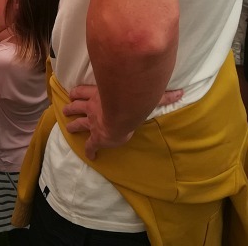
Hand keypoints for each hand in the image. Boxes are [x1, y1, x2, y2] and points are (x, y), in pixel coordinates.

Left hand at [63, 85, 183, 159]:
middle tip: (66, 110)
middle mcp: (92, 107)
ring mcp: (92, 122)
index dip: (78, 92)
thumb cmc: (129, 102)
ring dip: (73, 124)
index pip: (83, 91)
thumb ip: (161, 93)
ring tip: (68, 125)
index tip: (73, 93)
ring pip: (78, 122)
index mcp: (98, 95)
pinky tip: (90, 156)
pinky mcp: (96, 137)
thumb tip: (181, 92)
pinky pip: (90, 145)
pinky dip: (89, 150)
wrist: (120, 117)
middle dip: (71, 108)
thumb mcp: (143, 94)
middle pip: (76, 105)